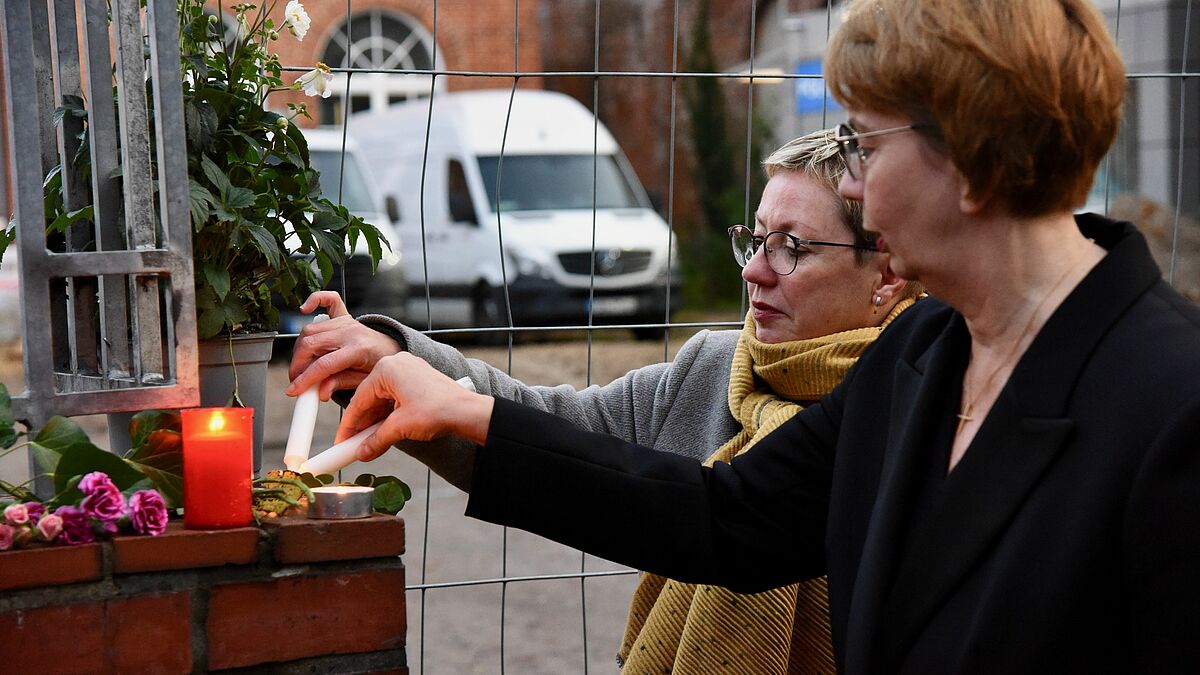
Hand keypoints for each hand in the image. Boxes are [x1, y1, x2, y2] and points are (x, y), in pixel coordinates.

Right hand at [286, 291, 401, 400]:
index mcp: (359, 350)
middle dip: (298, 365)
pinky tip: (305, 309)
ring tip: (301, 365)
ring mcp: (347, 322)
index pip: (324, 364)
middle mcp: (351, 332)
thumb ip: (340, 384)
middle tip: (296, 379)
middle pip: (311, 344)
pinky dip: (315, 300)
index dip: (305, 379)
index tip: (294, 390)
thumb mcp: (363, 381)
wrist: (392, 351)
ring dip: (299, 348)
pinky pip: (329, 300)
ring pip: (310, 330)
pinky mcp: (345, 316)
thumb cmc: (379, 366)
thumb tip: (320, 392)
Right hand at [338, 352, 494, 461]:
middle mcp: (397, 364)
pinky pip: (395, 396)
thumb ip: (376, 440)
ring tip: (369, 441)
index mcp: (388, 368)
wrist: (468, 411)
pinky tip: (384, 430)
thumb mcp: (400, 427)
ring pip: (383, 398)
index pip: (359, 399)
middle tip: (353, 444)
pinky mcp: (418, 378)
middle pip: (370, 397)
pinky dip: (389, 413)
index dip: (349, 424)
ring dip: (376, 420)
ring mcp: (409, 370)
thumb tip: (362, 452)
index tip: (341, 441)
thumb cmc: (439, 411)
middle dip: (362, 423)